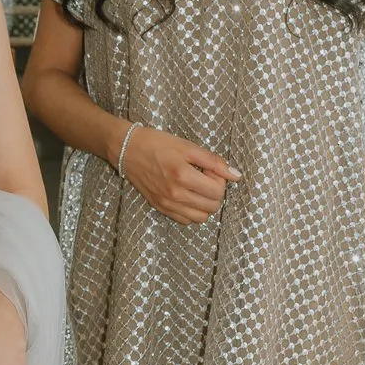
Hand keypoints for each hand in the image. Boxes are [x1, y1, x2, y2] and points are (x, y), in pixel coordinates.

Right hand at [119, 126, 240, 224]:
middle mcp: (175, 194)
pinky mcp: (160, 207)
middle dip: (215, 192)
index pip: (218, 191)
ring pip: (201, 217)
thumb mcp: (188, 147)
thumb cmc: (157, 144)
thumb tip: (236, 175)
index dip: (220, 180)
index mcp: (183, 176)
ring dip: (205, 204)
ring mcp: (166, 203)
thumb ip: (214, 161)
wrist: (128, 149)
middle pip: (212, 206)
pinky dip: (192, 211)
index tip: (210, 169)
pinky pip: (185, 220)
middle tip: (204, 177)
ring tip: (197, 187)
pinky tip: (188, 196)